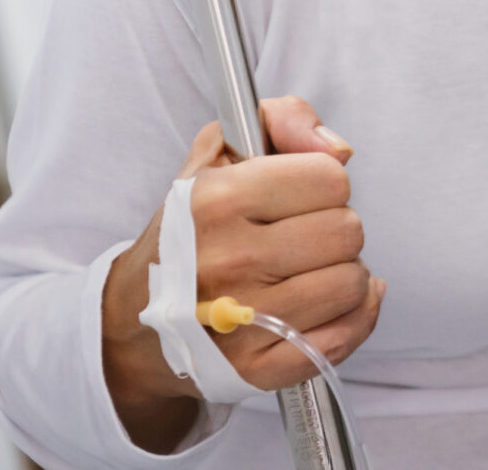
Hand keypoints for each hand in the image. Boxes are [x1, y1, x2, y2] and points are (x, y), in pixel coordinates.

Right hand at [102, 97, 386, 448]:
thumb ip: (282, 119)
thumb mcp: (217, 153)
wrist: (136, 318)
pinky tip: (328, 302)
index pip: (331, 177)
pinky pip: (343, 337)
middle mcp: (229, 261)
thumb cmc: (189, 228)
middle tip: (303, 235)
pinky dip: (351, 317)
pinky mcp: (258, 368)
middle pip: (348, 231)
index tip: (300, 194)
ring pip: (351, 283)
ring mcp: (244, 320)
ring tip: (309, 269)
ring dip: (342, 272)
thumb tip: (338, 150)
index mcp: (217, 201)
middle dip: (334, 227)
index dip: (323, 181)